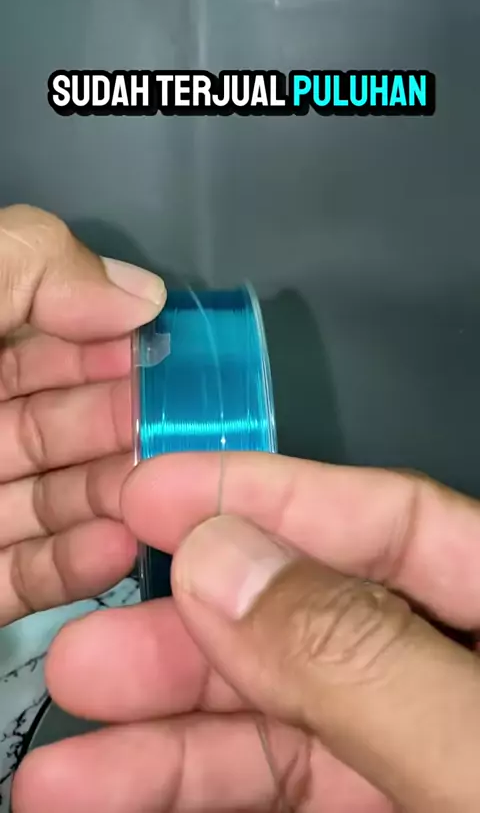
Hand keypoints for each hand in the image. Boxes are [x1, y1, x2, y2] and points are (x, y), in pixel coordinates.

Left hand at [0, 204, 164, 624]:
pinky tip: (120, 547)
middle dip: (132, 425)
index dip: (114, 342)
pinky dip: (77, 566)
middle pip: (68, 423)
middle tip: (187, 433)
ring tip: (168, 496)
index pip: (54, 335)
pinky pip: (29, 575)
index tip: (173, 355)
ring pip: (61, 501)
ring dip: (120, 498)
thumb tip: (135, 291)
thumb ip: (29, 265)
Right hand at [15, 453, 479, 811]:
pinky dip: (211, 796)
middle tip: (94, 654)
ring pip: (292, 725)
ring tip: (76, 766)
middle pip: (320, 625)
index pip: (394, 525)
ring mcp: (433, 762)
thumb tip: (231, 562)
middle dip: (196, 638)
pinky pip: (294, 798)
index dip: (270, 500)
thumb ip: (368, 661)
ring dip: (177, 741)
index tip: (159, 496)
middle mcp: (472, 685)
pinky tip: (138, 798)